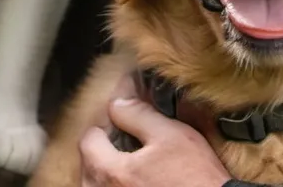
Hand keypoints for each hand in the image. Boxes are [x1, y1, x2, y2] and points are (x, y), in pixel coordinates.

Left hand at [79, 96, 230, 186]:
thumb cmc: (194, 178)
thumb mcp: (170, 134)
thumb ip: (138, 115)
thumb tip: (117, 104)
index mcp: (113, 172)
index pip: (88, 141)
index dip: (103, 125)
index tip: (118, 121)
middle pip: (88, 166)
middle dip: (102, 149)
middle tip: (124, 139)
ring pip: (95, 185)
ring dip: (106, 170)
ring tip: (130, 161)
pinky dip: (116, 186)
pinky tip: (136, 180)